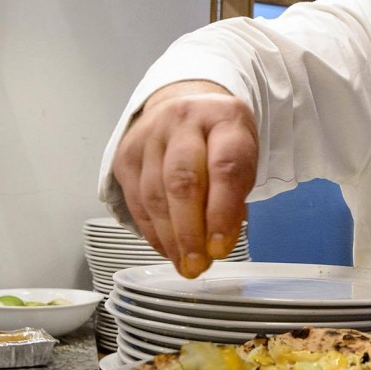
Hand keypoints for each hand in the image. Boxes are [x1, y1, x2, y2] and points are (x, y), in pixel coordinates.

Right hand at [112, 82, 257, 277]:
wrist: (187, 103)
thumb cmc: (222, 140)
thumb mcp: (245, 158)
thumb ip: (236, 196)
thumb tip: (218, 244)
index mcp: (225, 118)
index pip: (224, 167)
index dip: (222, 212)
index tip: (221, 249)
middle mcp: (184, 121)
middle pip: (182, 181)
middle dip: (189, 231)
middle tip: (197, 266)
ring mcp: (150, 136)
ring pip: (154, 194)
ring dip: (169, 238)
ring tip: (184, 265)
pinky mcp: (125, 154)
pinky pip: (136, 199)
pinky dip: (152, 230)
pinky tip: (167, 249)